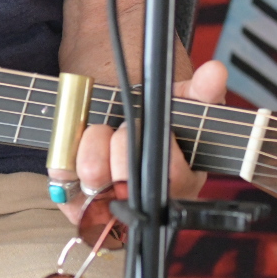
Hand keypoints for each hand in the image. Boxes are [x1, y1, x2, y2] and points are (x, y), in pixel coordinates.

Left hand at [59, 59, 228, 223]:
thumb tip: (214, 72)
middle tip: (124, 125)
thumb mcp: (180, 105)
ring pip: (93, 178)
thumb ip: (200, 92)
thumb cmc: (153, 123)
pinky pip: (62, 180)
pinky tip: (78, 142)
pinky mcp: (75, 201)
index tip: (150, 124)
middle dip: (123, 143)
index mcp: (180, 183)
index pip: (173, 177)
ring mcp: (108, 204)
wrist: (115, 127)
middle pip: (127, 182)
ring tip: (100, 130)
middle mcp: (144, 201)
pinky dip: (65, 155)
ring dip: (92, 145)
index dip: (159, 148)